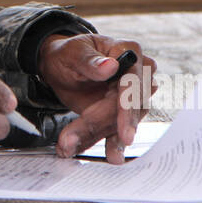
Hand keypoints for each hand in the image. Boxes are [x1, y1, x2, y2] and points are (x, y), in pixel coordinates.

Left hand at [37, 33, 157, 163]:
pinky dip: (97, 142)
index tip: (124, 131)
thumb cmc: (70, 54)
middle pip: (127, 108)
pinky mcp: (122, 114)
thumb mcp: (73, 53)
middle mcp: (138, 74)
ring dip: (94, 136)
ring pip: (119, 123)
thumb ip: (90, 60)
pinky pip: (113, 131)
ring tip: (68, 145)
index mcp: (129, 51)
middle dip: (98, 126)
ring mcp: (133, 96)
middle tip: (70, 139)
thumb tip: (110, 66)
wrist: (63, 67)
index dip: (128, 108)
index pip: (133, 83)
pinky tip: (86, 150)